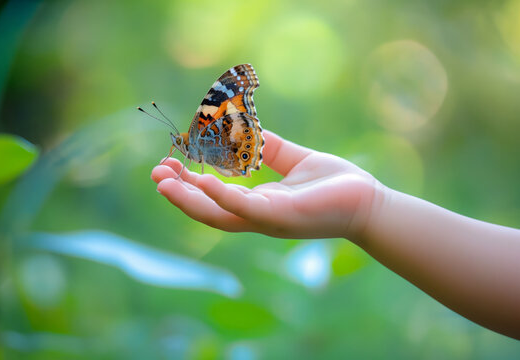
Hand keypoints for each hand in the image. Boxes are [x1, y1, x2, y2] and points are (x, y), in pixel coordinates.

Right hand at [151, 130, 379, 239]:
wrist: (369, 201)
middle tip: (155, 174)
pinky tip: (202, 181)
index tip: (171, 164)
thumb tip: (245, 127)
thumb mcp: (294, 159)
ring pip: (218, 214)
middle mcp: (258, 216)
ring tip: (163, 181)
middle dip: (180, 194)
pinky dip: (221, 196)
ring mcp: (268, 219)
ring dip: (188, 199)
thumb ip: (269, 148)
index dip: (191, 183)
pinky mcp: (282, 216)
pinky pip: (245, 208)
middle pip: (209, 209)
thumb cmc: (334, 184)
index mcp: (260, 204)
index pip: (216, 197)